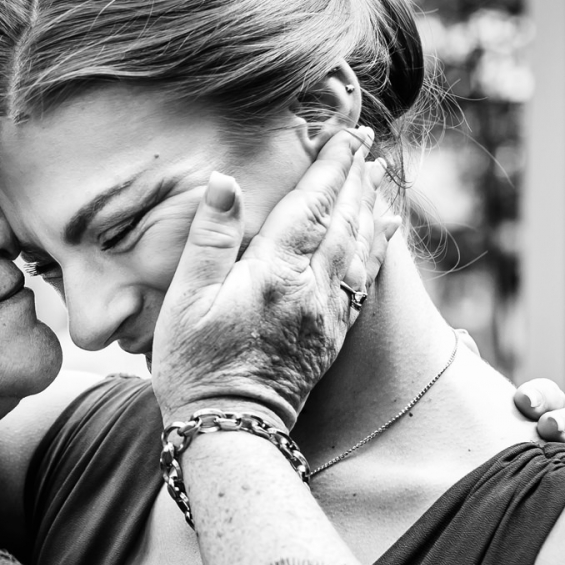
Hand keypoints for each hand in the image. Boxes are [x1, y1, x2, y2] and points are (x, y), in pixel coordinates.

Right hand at [152, 128, 398, 426]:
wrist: (229, 430)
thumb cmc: (195, 367)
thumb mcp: (185, 300)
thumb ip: (208, 239)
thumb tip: (223, 182)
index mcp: (275, 273)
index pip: (311, 205)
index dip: (330, 165)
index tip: (345, 134)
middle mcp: (311, 289)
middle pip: (342, 220)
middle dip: (355, 177)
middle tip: (366, 143)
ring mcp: (326, 315)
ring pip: (359, 249)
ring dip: (369, 207)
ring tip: (379, 178)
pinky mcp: (330, 337)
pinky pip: (363, 282)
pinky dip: (374, 250)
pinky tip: (378, 235)